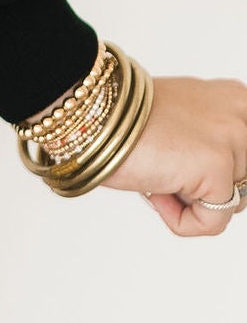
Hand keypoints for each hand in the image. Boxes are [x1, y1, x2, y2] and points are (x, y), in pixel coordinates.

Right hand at [99, 74, 246, 236]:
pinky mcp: (219, 166)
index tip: (183, 169)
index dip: (212, 176)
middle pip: (243, 185)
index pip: (244, 163)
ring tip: (159, 174)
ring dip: (190, 202)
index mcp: (236, 99)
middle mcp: (241, 115)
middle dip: (205, 189)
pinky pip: (212, 223)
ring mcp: (234, 139)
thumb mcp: (184, 123)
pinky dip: (179, 219)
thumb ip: (211, 140)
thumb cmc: (122, 122)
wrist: (90, 116)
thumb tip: (223, 185)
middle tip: (165, 167)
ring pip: (231, 205)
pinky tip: (154, 191)